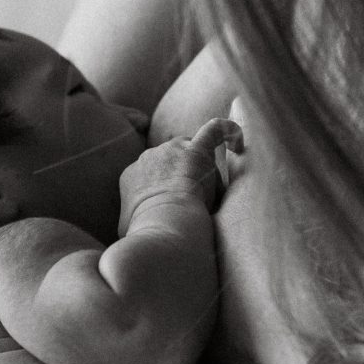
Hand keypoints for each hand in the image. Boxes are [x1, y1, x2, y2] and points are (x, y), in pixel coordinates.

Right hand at [118, 118, 243, 235]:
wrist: (162, 224)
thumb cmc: (145, 233)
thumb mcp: (126, 228)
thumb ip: (132, 221)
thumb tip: (135, 228)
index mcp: (131, 175)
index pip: (153, 173)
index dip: (166, 188)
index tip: (174, 208)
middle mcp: (149, 157)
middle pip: (172, 160)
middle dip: (183, 177)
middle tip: (193, 203)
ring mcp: (172, 150)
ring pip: (192, 150)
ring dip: (202, 168)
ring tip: (210, 195)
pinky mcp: (196, 150)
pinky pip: (215, 130)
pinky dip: (229, 133)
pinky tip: (238, 143)